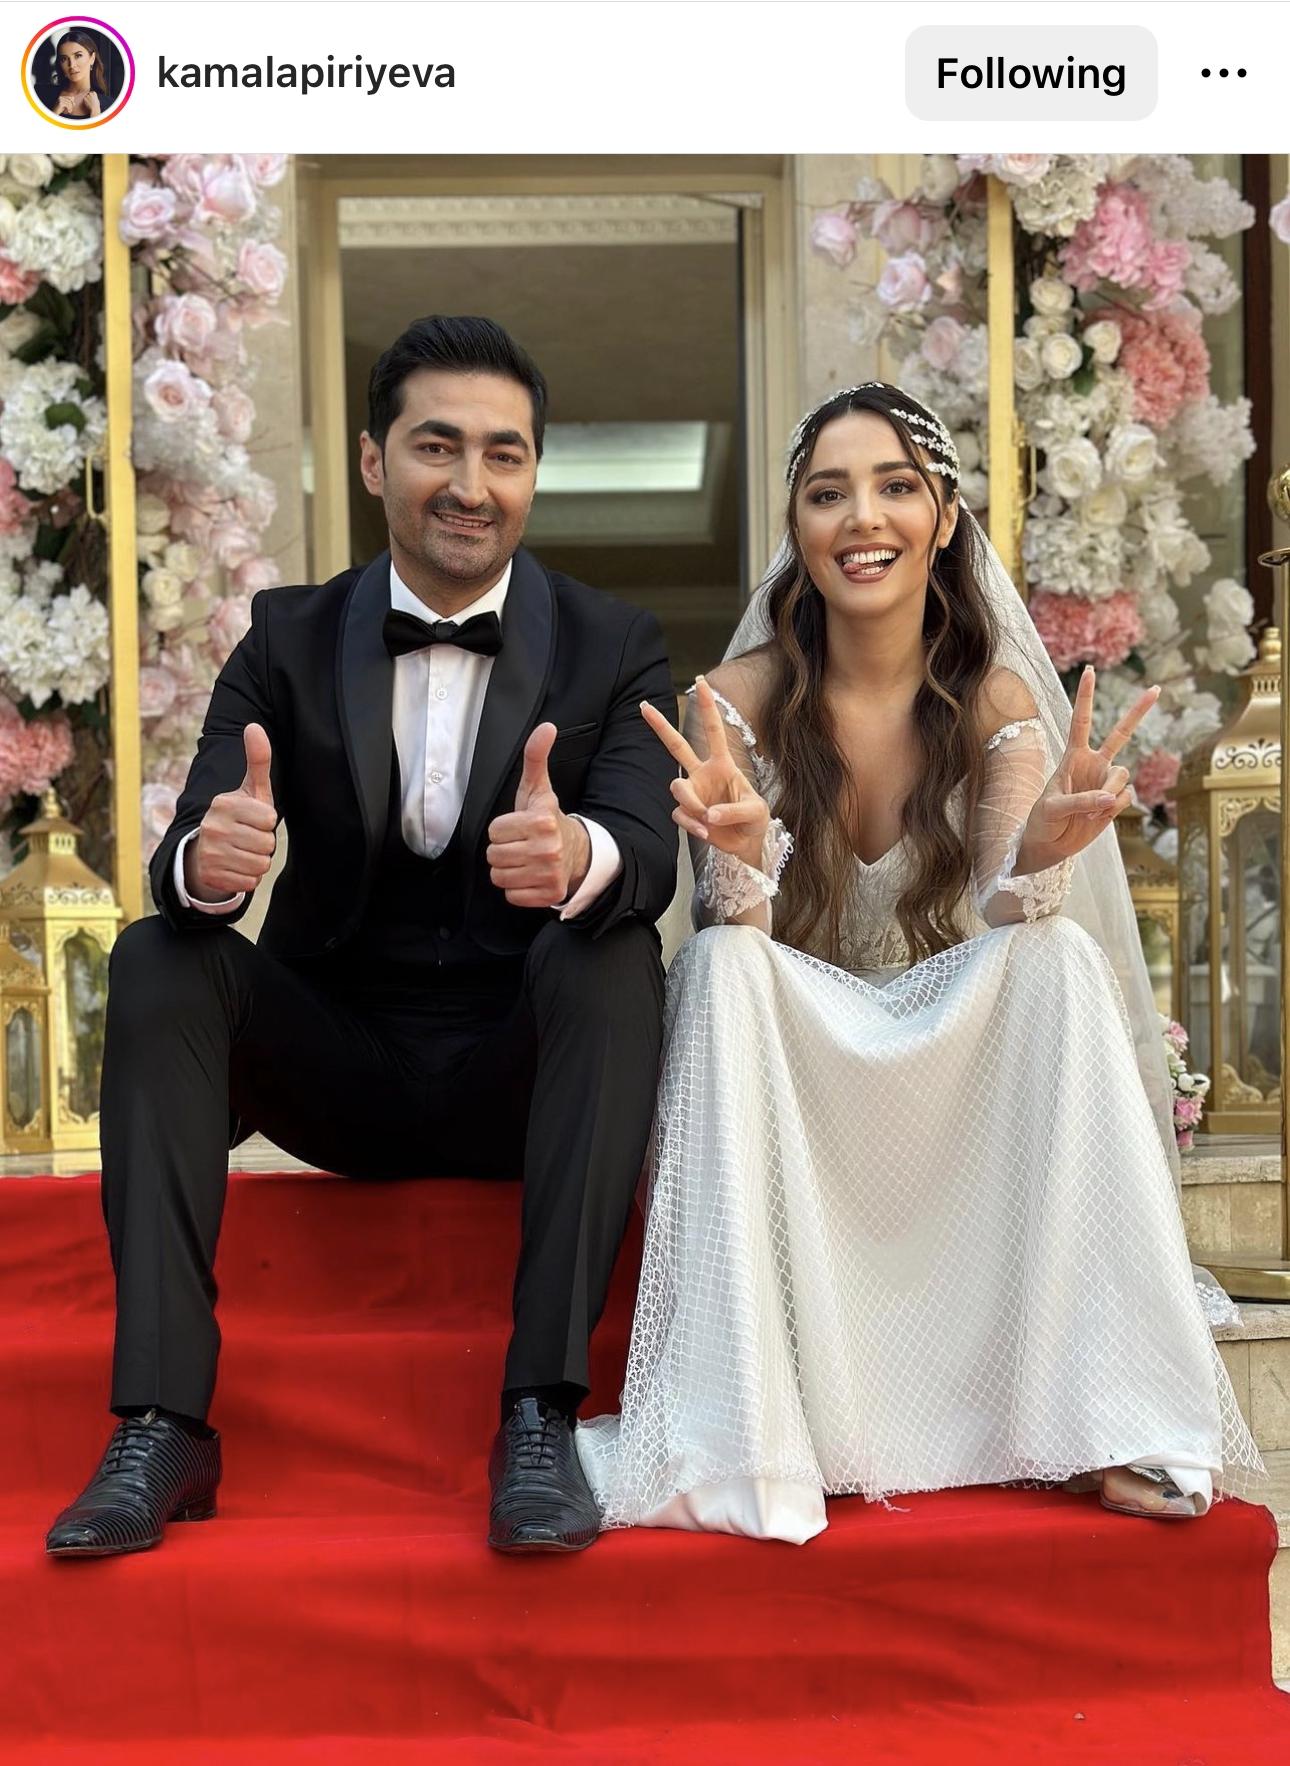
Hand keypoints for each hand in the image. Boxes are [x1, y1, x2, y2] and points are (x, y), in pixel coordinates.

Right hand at [185, 724, 278, 900]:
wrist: (207, 853)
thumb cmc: (239, 817)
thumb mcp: (250, 789)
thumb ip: (257, 760)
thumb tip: (255, 726)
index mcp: (224, 803)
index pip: (270, 818)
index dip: (266, 822)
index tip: (252, 819)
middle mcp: (212, 826)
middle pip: (267, 843)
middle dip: (263, 844)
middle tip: (246, 838)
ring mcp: (210, 852)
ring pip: (260, 864)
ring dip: (256, 862)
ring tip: (241, 852)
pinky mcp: (211, 876)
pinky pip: (250, 882)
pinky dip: (247, 878)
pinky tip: (234, 867)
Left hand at [486, 723, 590, 908]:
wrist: (577, 853)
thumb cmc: (548, 820)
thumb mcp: (539, 788)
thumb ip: (535, 757)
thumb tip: (546, 727)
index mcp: (541, 821)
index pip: (494, 831)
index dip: (503, 828)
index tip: (519, 827)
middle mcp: (547, 849)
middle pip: (494, 855)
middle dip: (504, 849)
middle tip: (521, 844)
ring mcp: (549, 874)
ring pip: (499, 876)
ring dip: (508, 870)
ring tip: (524, 859)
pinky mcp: (548, 894)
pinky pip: (511, 895)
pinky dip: (517, 888)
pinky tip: (530, 876)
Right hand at [641, 675, 770, 869]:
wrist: (746, 843)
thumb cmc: (755, 820)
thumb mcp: (756, 812)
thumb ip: (734, 810)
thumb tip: (709, 813)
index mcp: (723, 764)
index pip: (714, 731)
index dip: (707, 707)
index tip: (700, 682)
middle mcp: (703, 774)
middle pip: (676, 746)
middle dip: (660, 726)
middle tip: (644, 706)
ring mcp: (693, 793)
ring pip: (677, 788)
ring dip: (691, 804)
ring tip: (708, 819)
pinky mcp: (687, 813)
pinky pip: (680, 814)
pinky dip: (692, 824)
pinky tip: (706, 831)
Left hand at [1022, 667, 1158, 866]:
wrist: (1049, 846)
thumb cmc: (1042, 822)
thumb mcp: (1053, 808)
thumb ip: (1082, 800)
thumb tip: (1113, 796)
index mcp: (1073, 756)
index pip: (1081, 721)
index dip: (1086, 696)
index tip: (1090, 671)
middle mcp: (1093, 764)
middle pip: (1121, 734)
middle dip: (1138, 712)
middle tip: (1156, 688)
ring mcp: (1106, 782)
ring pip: (1123, 775)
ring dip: (1110, 792)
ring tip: (1090, 809)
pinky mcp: (1115, 801)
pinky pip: (1126, 797)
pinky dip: (1114, 808)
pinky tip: (1098, 816)